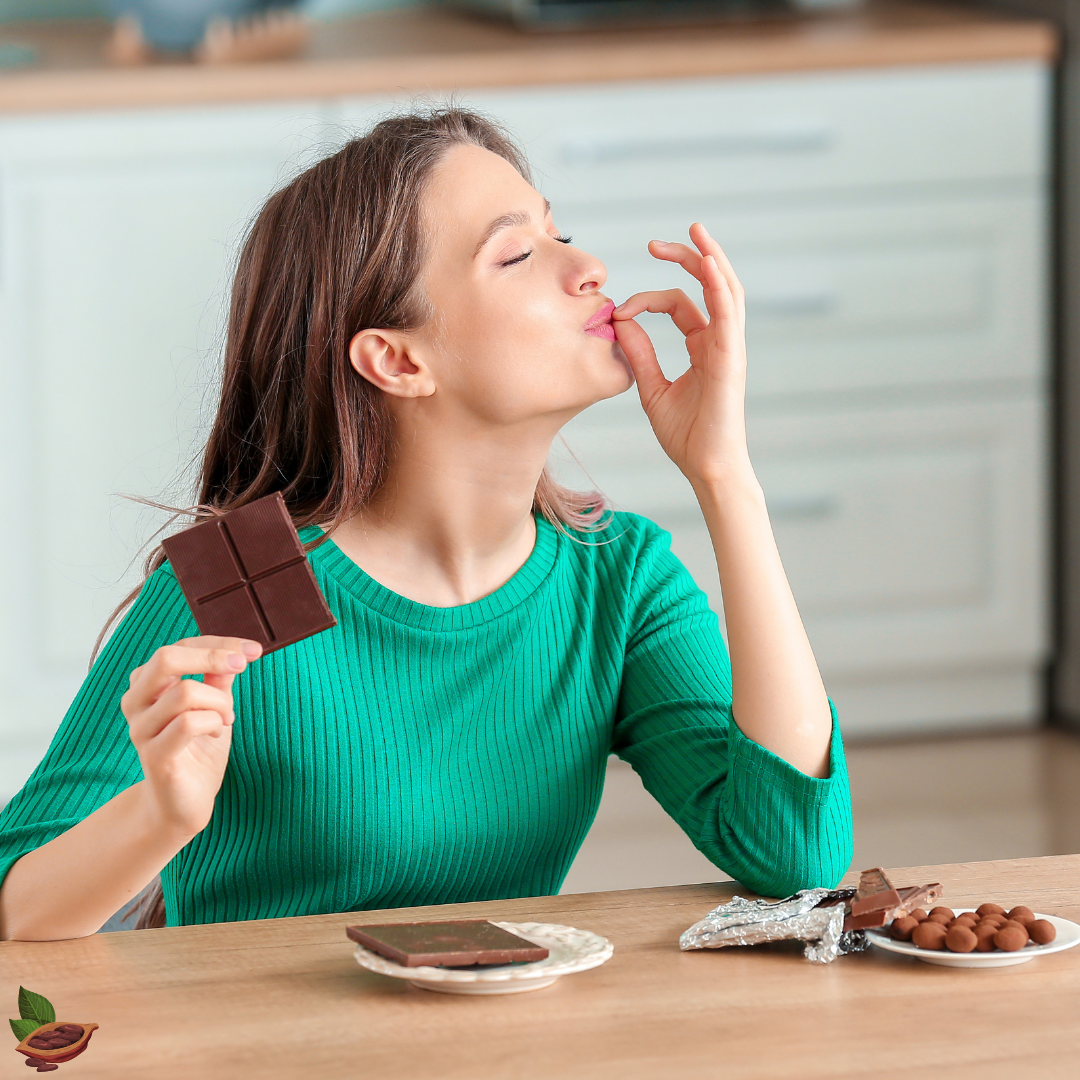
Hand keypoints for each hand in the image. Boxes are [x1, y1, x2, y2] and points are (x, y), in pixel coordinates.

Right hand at [120, 636, 261, 838]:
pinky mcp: (155, 755)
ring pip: (184, 692)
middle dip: (211, 656)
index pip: (179, 647)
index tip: (253, 650)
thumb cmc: (198, 750)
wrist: (184, 803)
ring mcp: (142, 730)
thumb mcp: (214, 707)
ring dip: (218, 701)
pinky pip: (188, 724)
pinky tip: (217, 732)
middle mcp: (137, 703)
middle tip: (241, 666)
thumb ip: (217, 679)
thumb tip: (234, 652)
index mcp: (149, 686)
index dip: (217, 644)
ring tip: (226, 717)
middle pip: (165, 658)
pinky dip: (213, 723)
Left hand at [612, 223, 751, 487]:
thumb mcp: (652, 389)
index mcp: (704, 347)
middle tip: (655, 243)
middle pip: (709, 285)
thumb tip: (621, 323)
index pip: (680, 304)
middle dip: (686, 258)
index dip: (648, 300)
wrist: (706, 467)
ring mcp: (729, 347)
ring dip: (709, 258)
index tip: (620, 312)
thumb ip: (639, 355)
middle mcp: (720, 341)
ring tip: (693, 232)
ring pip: (726, 290)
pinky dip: (717, 285)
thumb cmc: (685, 435)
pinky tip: (705, 263)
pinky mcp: (731, 358)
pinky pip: (728, 313)